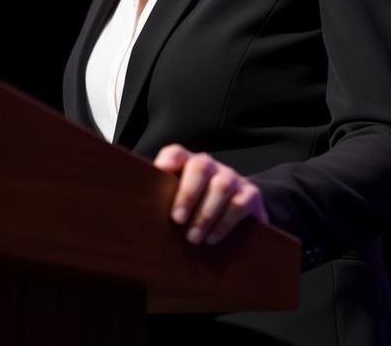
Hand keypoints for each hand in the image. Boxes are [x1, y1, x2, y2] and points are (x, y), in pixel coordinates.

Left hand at [153, 143, 267, 244]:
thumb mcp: (182, 204)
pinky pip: (239, 204)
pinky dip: (224, 224)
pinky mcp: (251, 194)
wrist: (240, 215)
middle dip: (188, 193)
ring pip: (220, 186)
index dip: (170, 158)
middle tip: (177, 219)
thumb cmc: (198, 212)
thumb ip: (164, 201)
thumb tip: (140, 217)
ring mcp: (233, 178)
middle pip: (200, 166)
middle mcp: (212, 166)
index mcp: (190, 164)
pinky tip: (212, 238)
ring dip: (205, 214)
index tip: (160, 169)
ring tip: (193, 238)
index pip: (178, 152)